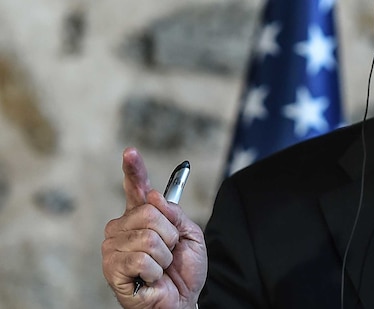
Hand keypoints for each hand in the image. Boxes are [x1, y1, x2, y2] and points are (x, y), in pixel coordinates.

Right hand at [102, 148, 206, 308]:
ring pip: (148, 237)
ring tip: (160, 267)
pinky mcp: (112, 269)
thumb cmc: (183, 269)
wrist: (183, 299)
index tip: (131, 152)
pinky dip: (156, 270)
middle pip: (149, 212)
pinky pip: (142, 258)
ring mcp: (113, 249)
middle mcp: (121, 229)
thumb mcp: (189, 233)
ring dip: (164, 255)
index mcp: (140, 217)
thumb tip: (154, 196)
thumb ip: (174, 213)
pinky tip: (152, 277)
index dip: (133, 170)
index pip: (136, 189)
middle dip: (170, 235)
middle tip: (169, 252)